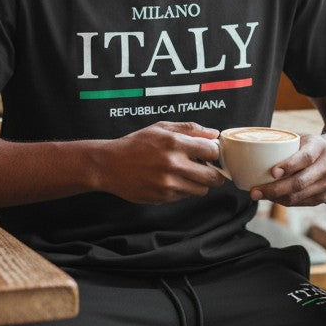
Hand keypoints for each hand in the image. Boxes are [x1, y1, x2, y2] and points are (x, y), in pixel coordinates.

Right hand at [97, 121, 223, 204]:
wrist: (110, 165)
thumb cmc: (136, 144)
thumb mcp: (161, 128)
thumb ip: (189, 129)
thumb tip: (214, 134)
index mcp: (174, 143)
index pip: (212, 151)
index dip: (215, 153)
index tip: (211, 154)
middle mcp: (173, 164)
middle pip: (213, 177)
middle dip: (214, 174)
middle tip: (208, 170)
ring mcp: (168, 183)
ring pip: (201, 190)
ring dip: (199, 184)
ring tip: (187, 175)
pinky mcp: (162, 197)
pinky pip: (185, 197)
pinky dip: (183, 190)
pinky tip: (171, 180)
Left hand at [249, 132, 325, 206]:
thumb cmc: (311, 146)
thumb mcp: (302, 137)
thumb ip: (282, 142)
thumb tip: (250, 146)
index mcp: (320, 148)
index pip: (306, 158)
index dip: (289, 165)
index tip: (272, 171)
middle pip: (300, 182)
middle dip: (274, 189)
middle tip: (254, 190)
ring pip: (297, 196)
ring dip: (275, 198)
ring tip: (257, 194)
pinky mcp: (323, 198)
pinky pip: (299, 203)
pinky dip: (282, 201)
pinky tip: (270, 196)